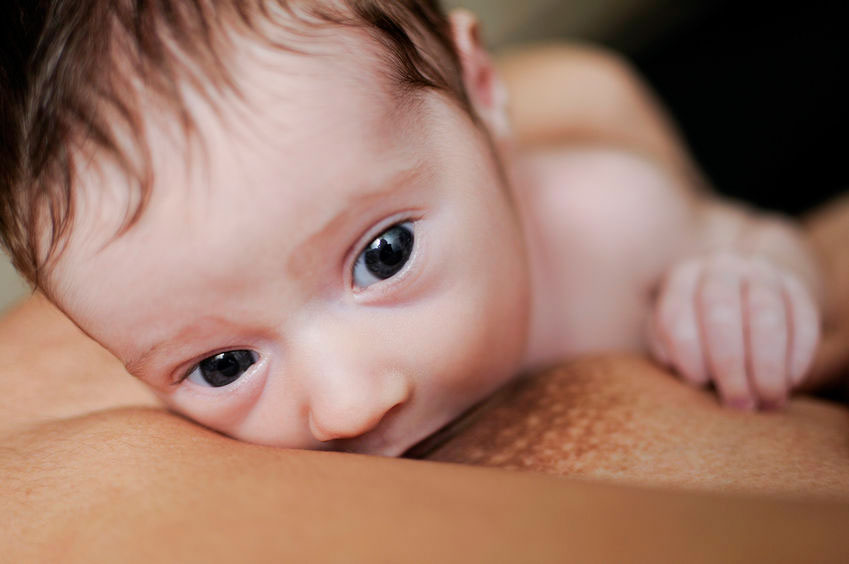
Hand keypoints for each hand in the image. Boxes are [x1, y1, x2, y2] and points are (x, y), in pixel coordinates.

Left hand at [647, 252, 820, 408]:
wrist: (743, 298)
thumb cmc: (699, 331)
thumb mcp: (672, 335)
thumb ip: (667, 349)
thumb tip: (672, 363)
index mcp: (681, 280)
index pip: (676, 312)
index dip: (688, 352)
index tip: (699, 383)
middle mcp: (719, 269)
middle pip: (720, 311)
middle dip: (729, 363)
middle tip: (738, 403)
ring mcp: (760, 274)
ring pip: (764, 313)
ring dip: (767, 364)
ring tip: (768, 400)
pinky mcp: (796, 287)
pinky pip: (802, 317)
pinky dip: (798, 354)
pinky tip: (790, 381)